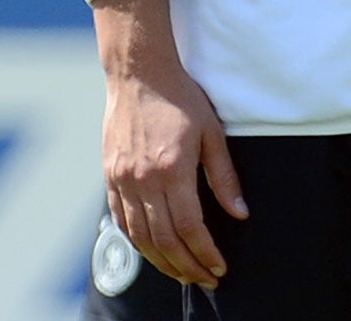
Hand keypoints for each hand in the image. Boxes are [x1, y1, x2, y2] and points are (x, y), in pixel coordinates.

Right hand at [104, 55, 247, 287]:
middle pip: (164, 239)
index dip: (205, 253)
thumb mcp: (211, 132)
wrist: (138, 72)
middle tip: (204, 279)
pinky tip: (153, 250)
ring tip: (181, 273)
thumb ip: (224, 176)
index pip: (189, 227)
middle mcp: (143, 178)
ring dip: (162, 261)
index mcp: (172, 168)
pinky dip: (137, 242)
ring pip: (140, 236)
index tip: (219, 267)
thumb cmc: (180, 98)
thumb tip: (240, 213)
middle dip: (187, 266)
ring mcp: (123, 177)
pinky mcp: (110, 174)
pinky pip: (121, 220)